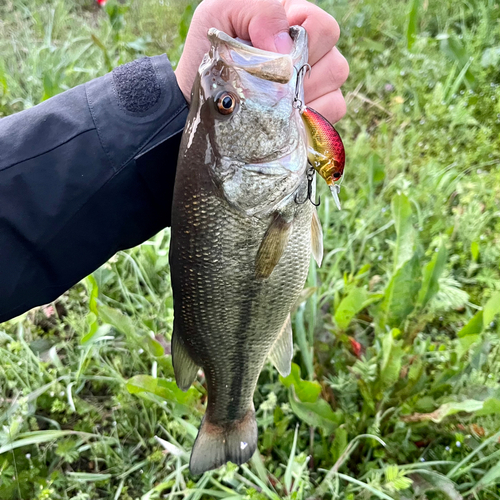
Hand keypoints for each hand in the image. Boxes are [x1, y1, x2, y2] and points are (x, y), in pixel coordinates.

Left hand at [175, 0, 348, 123]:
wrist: (197, 101)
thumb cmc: (208, 54)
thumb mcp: (221, 14)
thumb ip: (259, 11)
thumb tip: (286, 48)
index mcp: (293, 24)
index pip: (324, 28)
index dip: (304, 44)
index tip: (270, 55)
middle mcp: (310, 54)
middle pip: (335, 63)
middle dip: (301, 77)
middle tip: (268, 84)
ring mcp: (315, 87)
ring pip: (335, 91)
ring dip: (303, 100)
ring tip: (271, 102)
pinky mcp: (313, 116)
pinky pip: (329, 116)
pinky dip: (308, 120)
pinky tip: (283, 120)